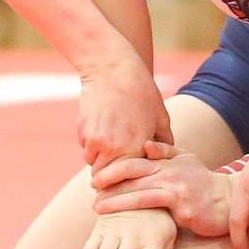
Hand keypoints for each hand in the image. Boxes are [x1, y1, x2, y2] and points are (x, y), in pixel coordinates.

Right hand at [76, 52, 171, 173]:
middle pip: (108, 177)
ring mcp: (96, 141)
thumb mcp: (161, 116)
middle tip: (119, 163)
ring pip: (94, 163)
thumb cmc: (142, 91)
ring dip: (101, 158)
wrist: (112, 70)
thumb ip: (164, 142)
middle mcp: (115, 149)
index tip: (133, 175)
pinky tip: (102, 127)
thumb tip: (165, 159)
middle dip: (113, 172)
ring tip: (113, 139)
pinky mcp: (83, 132)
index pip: (131, 179)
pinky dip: (92, 145)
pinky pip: (86, 148)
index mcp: (137, 147)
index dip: (131, 179)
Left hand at [93, 141, 233, 238]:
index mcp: (169, 161)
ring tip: (97, 207)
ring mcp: (177, 190)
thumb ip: (167, 152)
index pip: (135, 160)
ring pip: (138, 192)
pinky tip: (122, 222)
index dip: (113, 167)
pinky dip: (133, 213)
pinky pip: (153, 210)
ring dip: (114, 200)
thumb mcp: (188, 161)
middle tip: (92, 188)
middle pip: (132, 172)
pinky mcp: (183, 209)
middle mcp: (171, 172)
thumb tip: (145, 145)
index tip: (96, 177)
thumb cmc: (204, 183)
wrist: (229, 201)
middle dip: (108, 180)